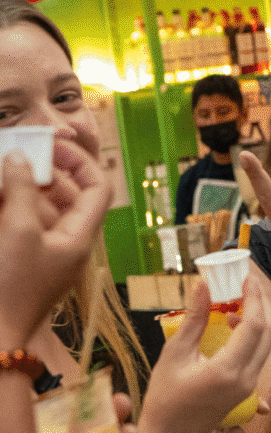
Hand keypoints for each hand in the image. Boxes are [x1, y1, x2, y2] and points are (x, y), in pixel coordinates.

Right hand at [0, 141, 111, 345]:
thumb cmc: (11, 286)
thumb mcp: (17, 230)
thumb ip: (20, 189)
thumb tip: (20, 157)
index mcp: (79, 237)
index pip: (98, 188)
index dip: (80, 161)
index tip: (51, 146)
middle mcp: (66, 243)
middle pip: (65, 194)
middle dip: (41, 171)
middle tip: (14, 156)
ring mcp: (43, 252)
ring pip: (39, 207)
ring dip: (21, 188)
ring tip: (4, 174)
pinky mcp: (21, 258)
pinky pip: (22, 224)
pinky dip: (10, 207)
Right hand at [139, 277, 270, 432]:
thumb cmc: (164, 400)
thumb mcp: (174, 354)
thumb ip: (193, 318)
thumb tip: (203, 284)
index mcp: (228, 370)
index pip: (254, 325)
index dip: (253, 297)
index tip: (245, 277)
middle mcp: (246, 380)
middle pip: (268, 333)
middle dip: (260, 303)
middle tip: (244, 283)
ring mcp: (249, 387)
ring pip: (266, 345)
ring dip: (256, 319)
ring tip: (234, 300)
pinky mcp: (246, 390)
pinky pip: (257, 356)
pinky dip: (251, 335)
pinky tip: (232, 324)